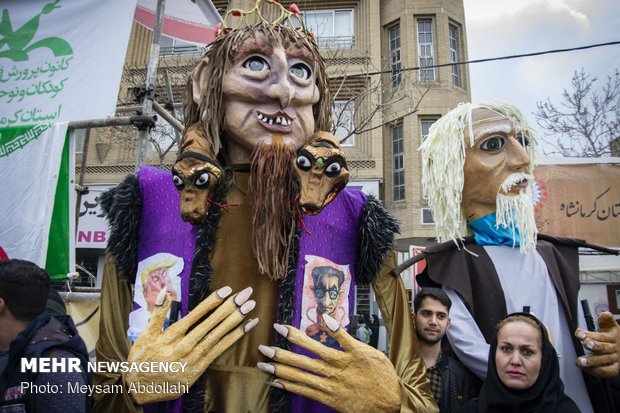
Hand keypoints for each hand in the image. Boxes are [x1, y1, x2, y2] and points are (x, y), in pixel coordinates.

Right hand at [126, 286, 258, 403]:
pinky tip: (247, 326)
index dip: (212, 302)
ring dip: (236, 320)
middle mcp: (183, 348)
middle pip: (210, 324)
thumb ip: (157, 313)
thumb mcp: (145, 335)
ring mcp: (193, 359)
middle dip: (230, 307)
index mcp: (170, 337)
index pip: (195, 316)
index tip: (227, 290)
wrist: (139, 390)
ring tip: (250, 306)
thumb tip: (165, 291)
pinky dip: (234, 337)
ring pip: (218, 336)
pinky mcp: (199, 369)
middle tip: (246, 293)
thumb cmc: (142, 359)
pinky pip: (220, 350)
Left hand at [257, 314, 400, 412]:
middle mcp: (334, 372)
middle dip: (281, 353)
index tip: (280, 327)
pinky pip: (307, 393)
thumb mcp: (368, 351)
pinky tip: (277, 382)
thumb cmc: (381, 375)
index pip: (314, 343)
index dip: (295, 335)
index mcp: (343, 357)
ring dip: (281, 370)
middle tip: (263, 347)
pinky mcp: (330, 400)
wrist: (391, 403)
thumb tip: (328, 320)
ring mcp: (331, 387)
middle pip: (303, 361)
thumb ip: (345, 337)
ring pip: (301, 378)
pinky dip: (291, 387)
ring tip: (264, 364)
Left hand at [575, 311, 619, 377]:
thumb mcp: (610, 325)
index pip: (600, 335)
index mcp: (612, 336)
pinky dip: (597, 371)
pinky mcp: (615, 368)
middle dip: (593, 346)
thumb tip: (604, 314)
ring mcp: (614, 359)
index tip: (579, 333)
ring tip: (580, 361)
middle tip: (585, 344)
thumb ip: (606, 319)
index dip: (589, 334)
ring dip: (592, 361)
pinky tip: (586, 369)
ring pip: (604, 361)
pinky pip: (608, 371)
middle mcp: (613, 348)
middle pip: (603, 348)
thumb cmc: (612, 336)